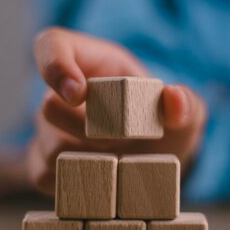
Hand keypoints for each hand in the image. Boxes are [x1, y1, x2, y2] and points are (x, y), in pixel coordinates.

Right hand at [28, 28, 207, 194]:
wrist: (155, 159)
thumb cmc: (161, 122)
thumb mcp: (185, 109)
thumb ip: (186, 103)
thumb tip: (174, 99)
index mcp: (85, 61)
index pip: (50, 45)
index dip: (55, 66)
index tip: (79, 94)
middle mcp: (59, 94)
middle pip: (48, 106)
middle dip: (87, 129)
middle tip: (120, 140)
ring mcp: (47, 130)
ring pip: (48, 147)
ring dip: (87, 161)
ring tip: (119, 165)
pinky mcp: (44, 163)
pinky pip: (44, 176)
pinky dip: (75, 184)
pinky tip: (102, 182)